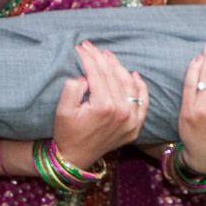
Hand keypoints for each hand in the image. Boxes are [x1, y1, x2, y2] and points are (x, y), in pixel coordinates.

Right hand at [52, 43, 147, 169]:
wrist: (74, 159)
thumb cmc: (66, 133)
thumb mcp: (62, 110)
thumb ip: (73, 88)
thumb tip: (87, 76)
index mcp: (104, 107)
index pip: (98, 73)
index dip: (88, 57)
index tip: (81, 47)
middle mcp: (122, 113)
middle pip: (113, 76)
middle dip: (100, 59)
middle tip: (91, 47)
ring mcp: (131, 121)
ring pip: (129, 85)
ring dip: (119, 68)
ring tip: (107, 56)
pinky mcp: (135, 127)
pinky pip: (143, 102)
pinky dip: (140, 87)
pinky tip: (133, 74)